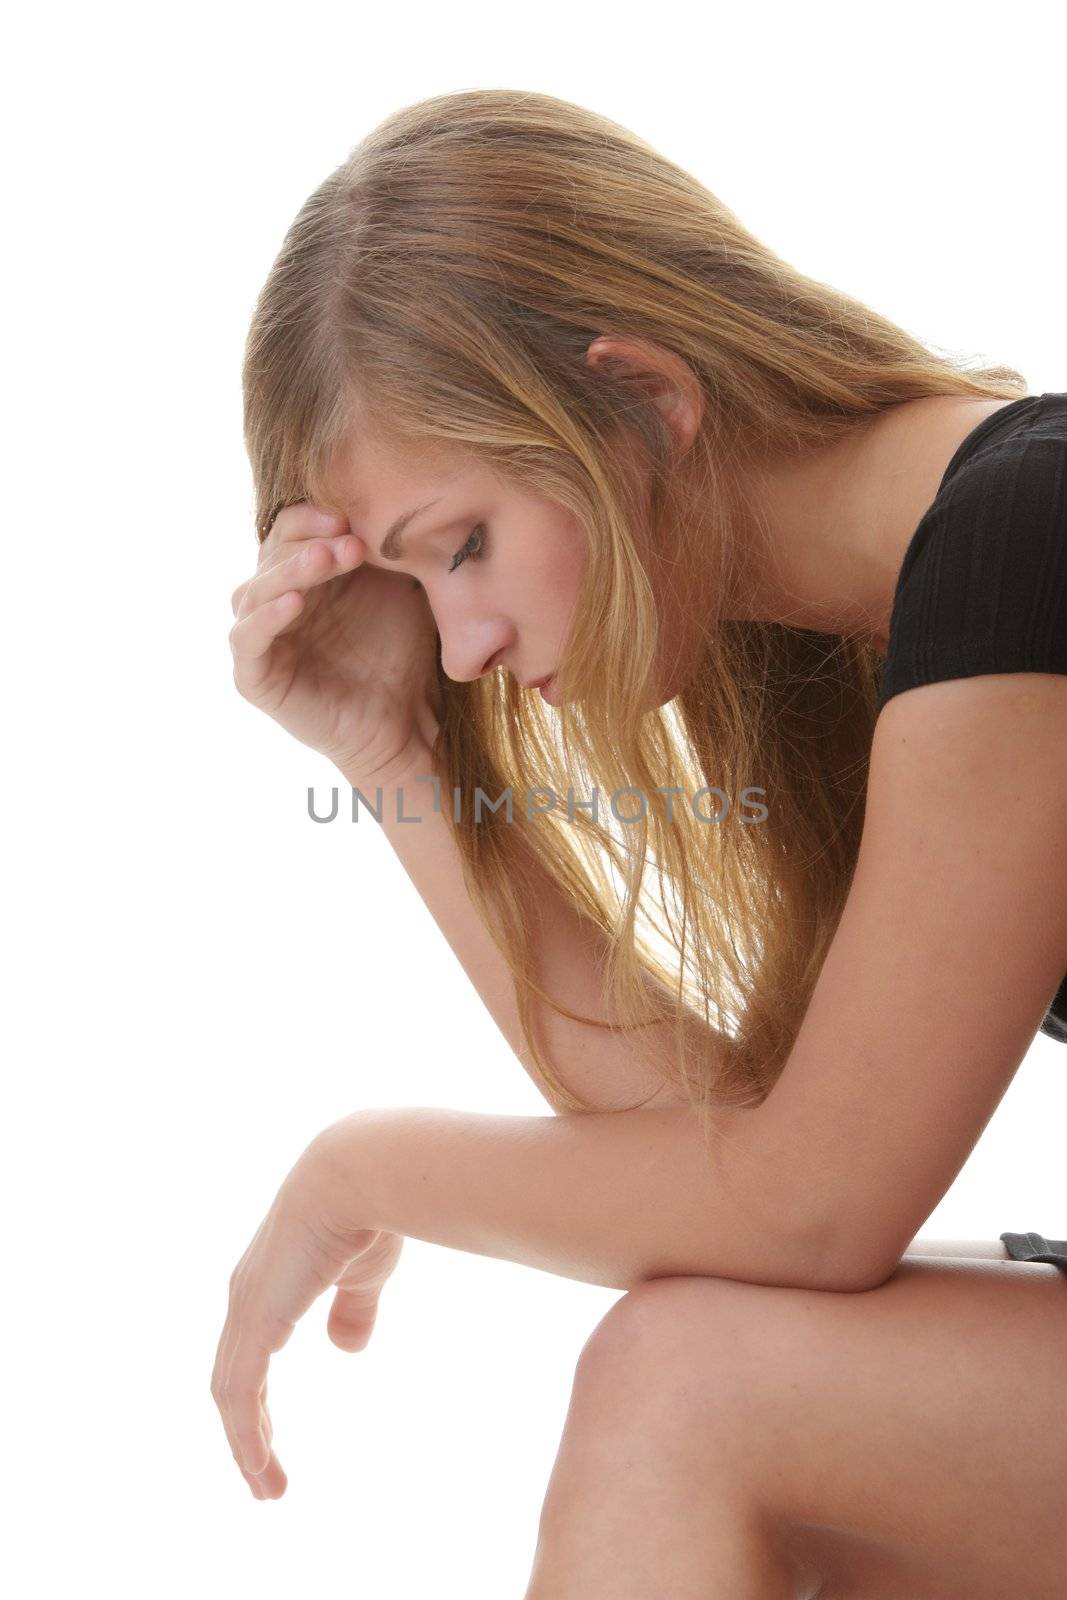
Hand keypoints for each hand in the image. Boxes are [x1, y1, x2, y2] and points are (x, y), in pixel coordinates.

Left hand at [210, 1127, 402, 1500]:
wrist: (364, 1173)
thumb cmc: (372, 1211)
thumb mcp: (364, 1273)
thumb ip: (352, 1310)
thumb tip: (345, 1349)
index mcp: (271, 1283)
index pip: (249, 1355)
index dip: (256, 1402)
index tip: (269, 1444)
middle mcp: (248, 1296)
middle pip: (232, 1380)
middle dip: (246, 1433)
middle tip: (264, 1479)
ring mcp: (247, 1306)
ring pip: (232, 1393)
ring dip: (246, 1445)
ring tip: (266, 1489)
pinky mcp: (256, 1316)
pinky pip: (239, 1391)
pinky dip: (245, 1433)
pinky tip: (258, 1464)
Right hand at [229, 501, 442, 786]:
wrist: (404, 721)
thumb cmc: (401, 653)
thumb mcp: (400, 590)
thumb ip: (385, 548)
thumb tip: (394, 495)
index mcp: (304, 573)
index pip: (292, 527)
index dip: (316, 515)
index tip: (355, 514)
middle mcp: (275, 599)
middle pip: (272, 552)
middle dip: (311, 540)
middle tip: (351, 538)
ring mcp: (261, 637)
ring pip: (255, 590)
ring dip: (290, 570)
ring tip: (327, 558)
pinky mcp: (254, 677)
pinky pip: (246, 640)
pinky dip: (265, 618)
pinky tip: (295, 603)